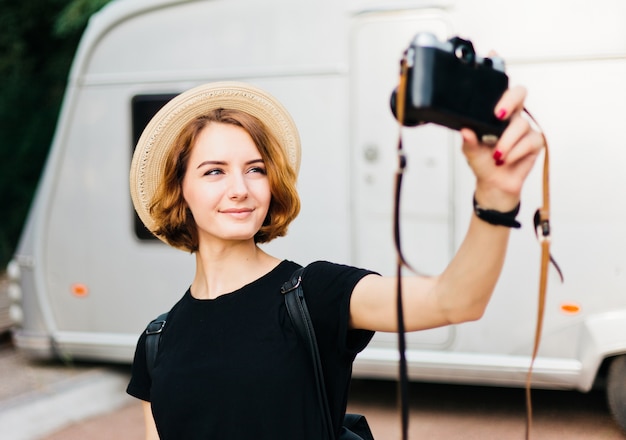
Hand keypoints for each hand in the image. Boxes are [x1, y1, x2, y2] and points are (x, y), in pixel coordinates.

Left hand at [461, 85, 543, 210]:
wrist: (494, 183)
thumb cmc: (483, 162)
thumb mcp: (471, 152)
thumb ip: (468, 141)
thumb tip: (465, 131)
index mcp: (497, 114)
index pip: (504, 93)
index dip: (504, 95)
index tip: (495, 111)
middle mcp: (512, 117)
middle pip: (520, 93)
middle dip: (510, 102)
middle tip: (499, 117)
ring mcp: (525, 129)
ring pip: (520, 125)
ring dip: (506, 142)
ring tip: (496, 156)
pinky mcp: (535, 142)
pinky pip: (529, 142)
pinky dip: (515, 152)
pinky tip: (506, 160)